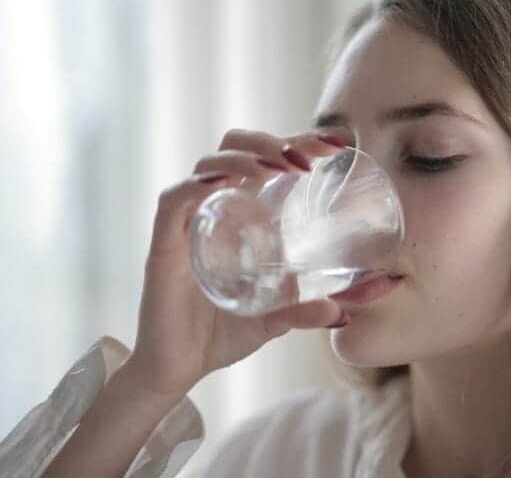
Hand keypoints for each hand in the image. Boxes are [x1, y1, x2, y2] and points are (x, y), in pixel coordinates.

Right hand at [128, 129, 343, 397]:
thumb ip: (309, 310)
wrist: (179, 368)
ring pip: (208, 164)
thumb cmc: (224, 333)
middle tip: (307, 160)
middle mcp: (215, 208)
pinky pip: (174, 200)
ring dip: (245, 157)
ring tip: (278, 169)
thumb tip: (346, 312)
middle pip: (235, 147)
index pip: (267, 159)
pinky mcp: (164, 244)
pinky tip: (226, 183)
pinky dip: (198, 185)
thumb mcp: (278, 319)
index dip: (298, 142)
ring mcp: (188, 223)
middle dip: (271, 141)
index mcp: (243, 213)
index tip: (336, 145)